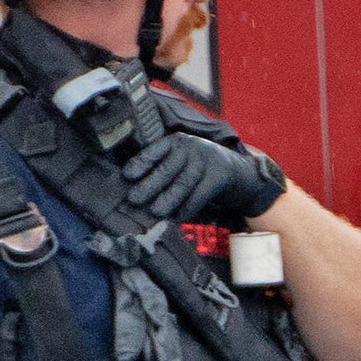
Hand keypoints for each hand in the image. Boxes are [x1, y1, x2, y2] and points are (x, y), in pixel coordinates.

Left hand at [122, 132, 286, 229]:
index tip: (126, 176)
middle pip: (167, 168)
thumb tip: (133, 189)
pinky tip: (176, 219)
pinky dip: (187, 209)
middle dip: (150, 184)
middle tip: (134, 199)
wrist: (234, 168)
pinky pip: (200, 195)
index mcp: (176, 141)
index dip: (140, 163)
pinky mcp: (219, 177)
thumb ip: (161, 167)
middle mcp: (190, 148)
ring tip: (154, 212)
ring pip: (183, 183)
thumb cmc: (196, 167)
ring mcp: (206, 161)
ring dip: (168, 199)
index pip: (155, 151)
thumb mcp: (180, 158)